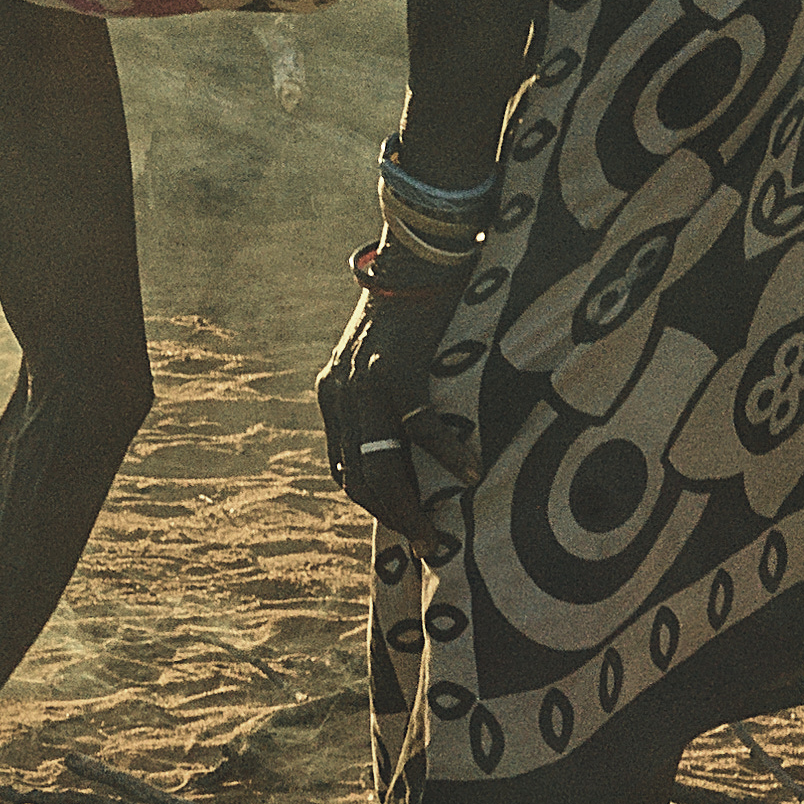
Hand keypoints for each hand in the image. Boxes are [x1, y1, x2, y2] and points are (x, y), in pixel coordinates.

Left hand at [315, 262, 470, 554]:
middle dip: (390, 517)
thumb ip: (380, 398)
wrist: (412, 260)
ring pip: (381, 466)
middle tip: (422, 543)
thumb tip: (407, 442)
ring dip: (408, 506)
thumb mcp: (376, 358)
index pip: (343, 468)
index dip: (371, 503)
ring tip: (435, 531)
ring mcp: (367, 385)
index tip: (402, 524)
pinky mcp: (399, 371)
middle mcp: (341, 394)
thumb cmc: (406, 313)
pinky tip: (470, 473)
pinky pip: (422, 428)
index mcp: (333, 393)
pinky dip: (447, 456)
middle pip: (358, 478)